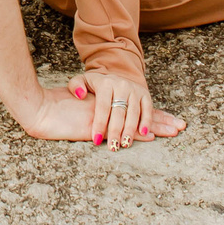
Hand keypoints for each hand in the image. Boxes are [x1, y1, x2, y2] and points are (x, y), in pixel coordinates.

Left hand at [70, 71, 184, 148]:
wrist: (115, 76)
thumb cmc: (96, 85)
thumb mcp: (82, 80)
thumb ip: (75, 85)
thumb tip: (80, 95)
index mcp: (105, 83)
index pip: (103, 106)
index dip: (100, 124)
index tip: (97, 139)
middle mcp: (121, 85)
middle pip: (119, 112)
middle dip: (115, 131)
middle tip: (113, 147)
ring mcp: (134, 89)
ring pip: (133, 112)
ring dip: (130, 130)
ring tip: (125, 144)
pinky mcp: (145, 94)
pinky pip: (147, 109)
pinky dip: (146, 121)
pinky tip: (143, 134)